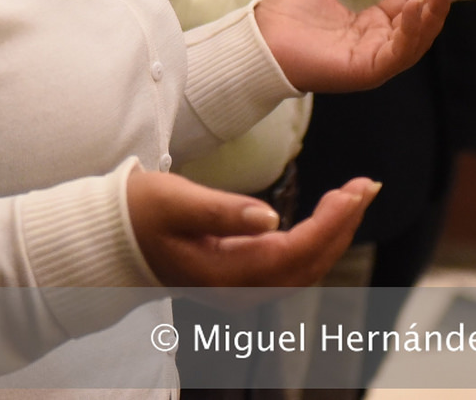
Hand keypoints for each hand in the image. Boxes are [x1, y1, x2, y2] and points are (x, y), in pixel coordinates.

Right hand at [127, 171, 377, 289]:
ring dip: (334, 233)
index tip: (355, 189)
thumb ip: (222, 211)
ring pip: (304, 269)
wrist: (108, 240)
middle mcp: (239, 291)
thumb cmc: (136, 215)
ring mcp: (240, 290)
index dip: (331, 222)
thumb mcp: (173, 202)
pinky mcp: (239, 279)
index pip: (294, 251)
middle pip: (309, 265)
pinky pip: (290, 266)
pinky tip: (326, 217)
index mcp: (225, 273)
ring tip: (355, 196)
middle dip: (344, 225)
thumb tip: (272, 217)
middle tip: (367, 185)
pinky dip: (316, 241)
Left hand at [256, 0, 457, 92]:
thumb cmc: (284, 15)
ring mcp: (373, 59)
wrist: (258, 39)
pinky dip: (412, 31)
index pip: (407, 3)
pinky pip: (399, 53)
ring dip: (434, 11)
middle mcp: (376, 44)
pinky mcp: (366, 71)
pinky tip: (417, 6)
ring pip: (416, 38)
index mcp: (368, 25)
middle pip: (418, 20)